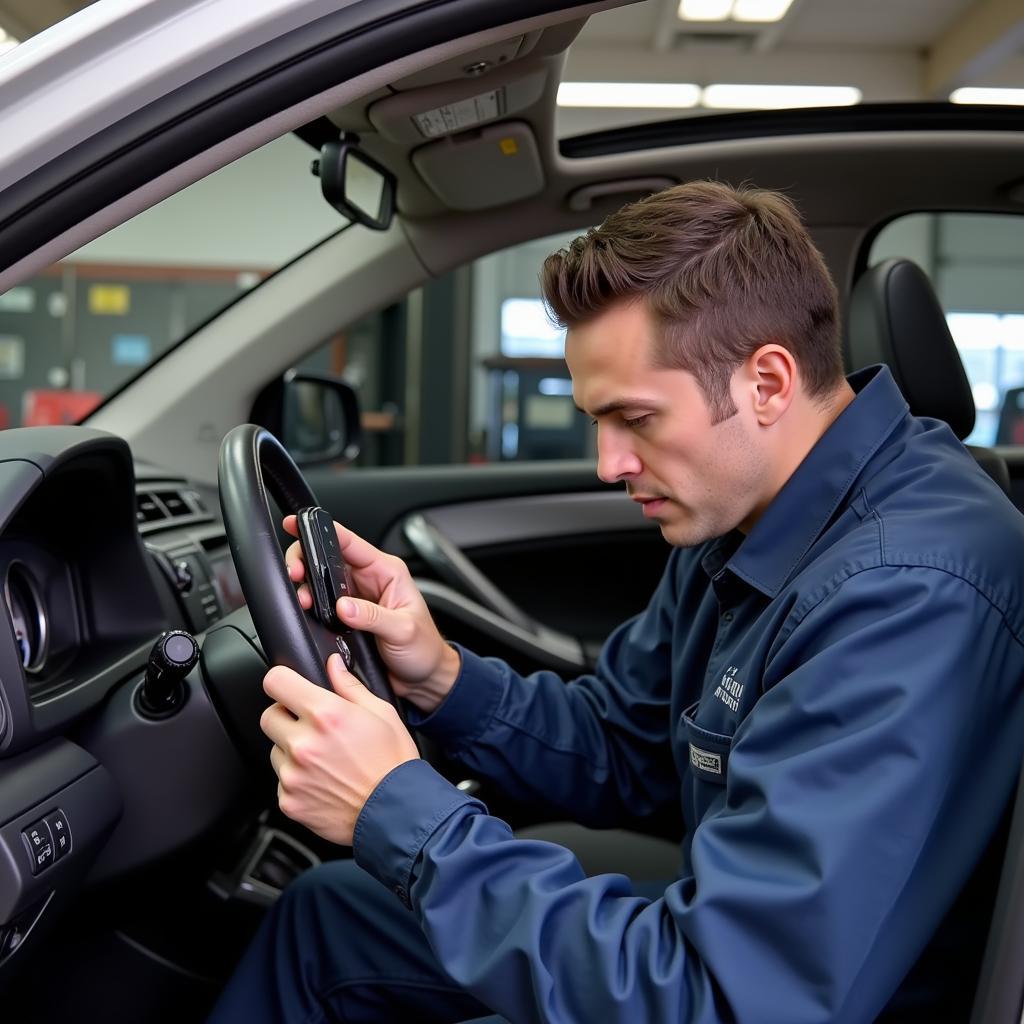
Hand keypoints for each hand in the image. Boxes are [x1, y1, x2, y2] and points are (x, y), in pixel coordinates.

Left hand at [261, 653, 418, 845]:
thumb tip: (333, 665)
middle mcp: (304, 743)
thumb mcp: (381, 713)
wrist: (395, 812)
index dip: (283, 681)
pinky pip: (281, 781)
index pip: (276, 682)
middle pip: (269, 716)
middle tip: (311, 726)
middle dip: (286, 716)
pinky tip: (322, 780)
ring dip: (291, 749)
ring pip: (275, 749)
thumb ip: (349, 686)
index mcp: (326, 715)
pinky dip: (296, 779)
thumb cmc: (393, 763)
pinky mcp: (289, 801)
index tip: (289, 687)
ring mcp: (293, 775)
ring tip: (323, 758)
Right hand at [282, 515, 459, 712]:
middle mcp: (367, 580)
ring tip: (302, 599)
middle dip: (306, 561)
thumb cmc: (424, 649)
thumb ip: (374, 617)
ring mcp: (354, 599)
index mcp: (386, 571)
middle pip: (326, 558)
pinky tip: (305, 612)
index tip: (299, 525)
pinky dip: (308, 606)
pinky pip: (320, 605)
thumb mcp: (403, 630)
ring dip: (305, 587)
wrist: (423, 678)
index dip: (321, 530)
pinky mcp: (344, 618)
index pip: (349, 542)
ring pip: (319, 581)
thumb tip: (344, 607)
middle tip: (295, 573)